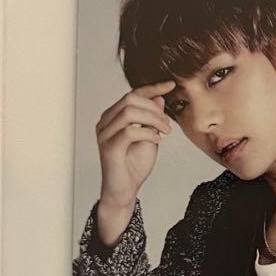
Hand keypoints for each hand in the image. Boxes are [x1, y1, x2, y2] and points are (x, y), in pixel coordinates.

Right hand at [94, 81, 177, 243]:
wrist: (125, 190)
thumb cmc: (134, 165)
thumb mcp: (149, 136)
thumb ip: (152, 118)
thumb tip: (159, 97)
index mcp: (113, 117)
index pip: (132, 94)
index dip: (152, 88)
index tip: (171, 85)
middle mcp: (105, 122)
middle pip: (130, 100)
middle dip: (154, 109)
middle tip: (168, 125)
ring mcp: (104, 134)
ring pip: (130, 113)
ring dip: (153, 120)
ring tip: (164, 133)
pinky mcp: (109, 148)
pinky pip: (130, 132)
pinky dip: (148, 134)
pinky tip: (157, 141)